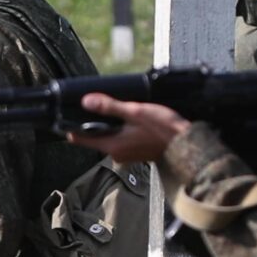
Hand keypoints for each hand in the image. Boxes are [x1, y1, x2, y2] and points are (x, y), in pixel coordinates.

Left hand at [63, 95, 185, 164]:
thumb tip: (86, 101)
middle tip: (99, 104)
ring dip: (110, 125)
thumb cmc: (163, 129)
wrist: (186, 145)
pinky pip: (120, 140)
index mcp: (111, 146)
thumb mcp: (135, 112)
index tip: (70, 112)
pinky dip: (121, 130)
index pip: (79, 139)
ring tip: (119, 110)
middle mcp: (115, 154)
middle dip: (94, 121)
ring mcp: (125, 155)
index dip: (72, 125)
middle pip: (94, 136)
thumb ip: (110, 107)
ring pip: (108, 137)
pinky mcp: (135, 153)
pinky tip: (131, 120)